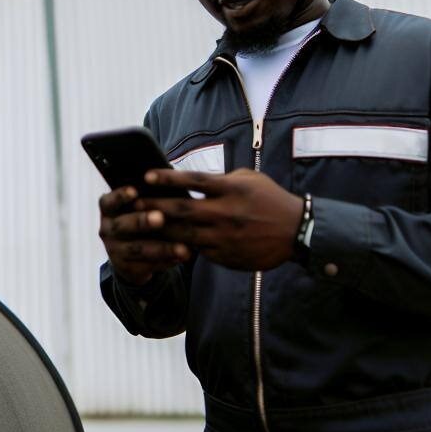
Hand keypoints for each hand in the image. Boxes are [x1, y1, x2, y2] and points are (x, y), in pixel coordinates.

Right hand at [98, 185, 191, 285]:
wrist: (131, 253)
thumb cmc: (140, 217)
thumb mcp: (138, 207)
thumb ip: (148, 198)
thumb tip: (170, 183)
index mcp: (108, 209)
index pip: (109, 201)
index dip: (120, 196)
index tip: (134, 191)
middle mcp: (107, 229)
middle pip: (122, 226)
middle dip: (141, 221)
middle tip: (160, 218)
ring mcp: (114, 250)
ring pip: (137, 249)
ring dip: (161, 248)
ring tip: (184, 247)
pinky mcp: (126, 268)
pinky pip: (147, 266)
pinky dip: (167, 261)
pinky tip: (183, 256)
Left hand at [136, 169, 303, 271]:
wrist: (297, 231)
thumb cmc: (270, 199)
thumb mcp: (249, 179)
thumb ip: (221, 180)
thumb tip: (192, 180)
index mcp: (231, 189)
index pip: (193, 181)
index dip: (167, 178)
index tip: (146, 175)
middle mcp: (226, 212)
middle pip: (182, 209)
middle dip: (155, 205)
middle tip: (133, 202)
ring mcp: (225, 237)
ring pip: (184, 234)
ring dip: (161, 229)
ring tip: (142, 225)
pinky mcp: (226, 256)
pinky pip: (198, 251)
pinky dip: (180, 247)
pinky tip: (163, 244)